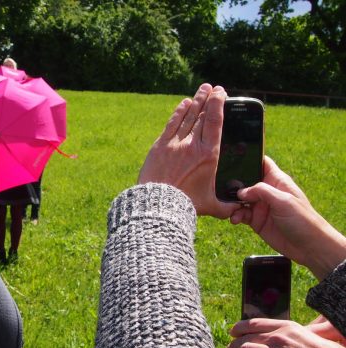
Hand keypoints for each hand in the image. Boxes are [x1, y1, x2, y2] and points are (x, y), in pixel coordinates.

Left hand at [138, 84, 235, 217]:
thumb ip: (229, 206)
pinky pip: (171, 124)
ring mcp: (175, 143)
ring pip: (188, 116)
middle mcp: (192, 145)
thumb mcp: (213, 206)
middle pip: (202, 115)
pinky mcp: (160, 146)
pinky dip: (179, 112)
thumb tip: (242, 207)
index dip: (218, 104)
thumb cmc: (186, 205)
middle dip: (208, 99)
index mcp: (208, 154)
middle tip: (213, 88)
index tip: (221, 93)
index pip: (215, 122)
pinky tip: (184, 103)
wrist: (157, 203)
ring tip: (202, 90)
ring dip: (196, 101)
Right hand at [229, 157, 345, 279]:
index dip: (248, 159)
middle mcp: (267, 192)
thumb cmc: (303, 220)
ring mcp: (261, 206)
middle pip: (245, 181)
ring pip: (239, 199)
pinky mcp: (256, 220)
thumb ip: (261, 191)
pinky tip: (235, 219)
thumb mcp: (283, 200)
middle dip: (234, 184)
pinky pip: (240, 214)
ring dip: (232, 203)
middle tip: (223, 189)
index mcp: (277, 181)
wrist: (308, 246)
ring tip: (230, 209)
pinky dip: (235, 216)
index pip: (261, 163)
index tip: (232, 159)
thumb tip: (241, 191)